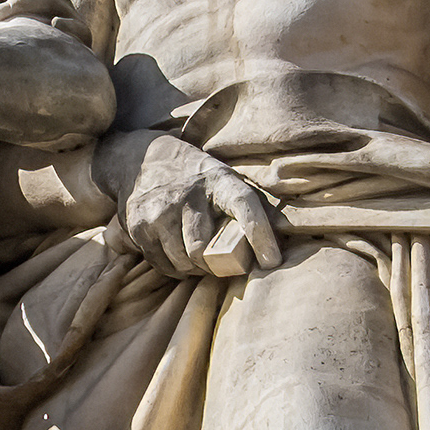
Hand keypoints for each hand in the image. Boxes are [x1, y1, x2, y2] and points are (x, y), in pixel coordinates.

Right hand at [99, 131, 281, 276]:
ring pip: (182, 261)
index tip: (271, 261)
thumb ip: (256, 205)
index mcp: (219, 179)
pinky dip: (174, 269)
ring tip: (199, 260)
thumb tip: (290, 230)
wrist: (142, 160)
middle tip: (221, 264)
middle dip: (214, 265)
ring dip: (194, 269)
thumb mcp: (226, 180)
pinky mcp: (139, 224)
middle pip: (204, 249)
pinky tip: (178, 257)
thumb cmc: (198, 178)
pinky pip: (161, 264)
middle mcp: (188, 193)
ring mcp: (160, 209)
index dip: (260, 233)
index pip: (244, 203)